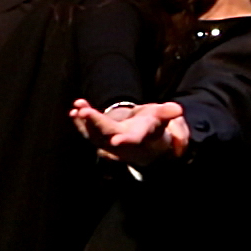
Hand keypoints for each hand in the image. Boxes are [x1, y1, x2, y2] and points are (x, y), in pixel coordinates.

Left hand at [69, 99, 189, 165]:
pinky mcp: (100, 137)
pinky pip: (88, 132)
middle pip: (108, 135)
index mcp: (141, 138)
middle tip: (85, 112)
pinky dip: (80, 123)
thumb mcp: (165, 119)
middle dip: (96, 124)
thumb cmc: (155, 127)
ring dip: (85, 122)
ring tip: (79, 108)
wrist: (143, 142)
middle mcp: (123, 142)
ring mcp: (110, 141)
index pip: (133, 140)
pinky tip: (74, 111)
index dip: (125, 140)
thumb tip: (176, 110)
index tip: (116, 141)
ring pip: (95, 134)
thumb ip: (168, 114)